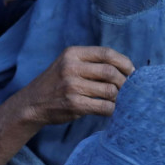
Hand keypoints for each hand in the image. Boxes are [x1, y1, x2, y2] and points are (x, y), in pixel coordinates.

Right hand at [14, 46, 133, 126]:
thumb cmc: (56, 84)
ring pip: (110, 90)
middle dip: (124, 82)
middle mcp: (71, 67)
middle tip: (127, 89)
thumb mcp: (68, 64)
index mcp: (72, 54)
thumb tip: (126, 70)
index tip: (132, 72)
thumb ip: (91, 63)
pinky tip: (112, 110)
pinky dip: (113, 109)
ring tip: (119, 100)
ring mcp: (72, 86)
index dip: (124, 62)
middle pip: (110, 72)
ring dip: (119, 97)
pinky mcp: (74, 104)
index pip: (106, 53)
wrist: (32, 104)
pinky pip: (104, 106)